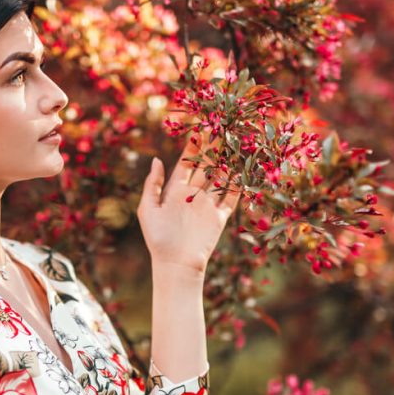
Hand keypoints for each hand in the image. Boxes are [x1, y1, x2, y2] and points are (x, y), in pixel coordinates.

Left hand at [138, 138, 242, 273]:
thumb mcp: (148, 209)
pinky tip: (245, 169)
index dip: (193, 148)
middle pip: (206, 167)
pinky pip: (231, 197)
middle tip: (222, 129)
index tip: (199, 130)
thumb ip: (153, 184)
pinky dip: (239, 184)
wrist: (176, 265)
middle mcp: (193, 195)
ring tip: (236, 144)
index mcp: (174, 191)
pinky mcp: (220, 217)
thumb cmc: (158, 238)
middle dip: (213, 150)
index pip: (186, 164)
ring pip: (220, 179)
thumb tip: (156, 160)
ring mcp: (207, 205)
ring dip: (228, 163)